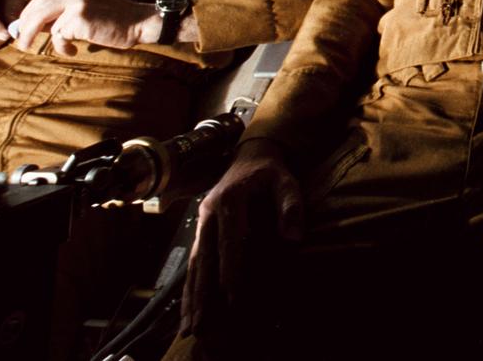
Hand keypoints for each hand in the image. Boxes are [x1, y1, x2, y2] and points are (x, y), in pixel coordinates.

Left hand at [12, 0, 159, 55]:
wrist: (141, 22)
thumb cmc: (117, 21)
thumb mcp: (90, 9)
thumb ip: (67, 12)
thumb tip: (39, 26)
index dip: (28, 14)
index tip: (23, 28)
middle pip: (37, 7)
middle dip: (25, 27)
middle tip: (22, 43)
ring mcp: (78, 4)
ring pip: (45, 22)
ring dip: (47, 40)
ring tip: (57, 50)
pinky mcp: (81, 19)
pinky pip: (59, 35)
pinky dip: (62, 46)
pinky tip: (73, 50)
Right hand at [180, 139, 303, 346]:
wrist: (250, 156)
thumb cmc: (271, 172)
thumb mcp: (286, 181)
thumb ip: (291, 205)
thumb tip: (294, 237)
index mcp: (230, 199)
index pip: (230, 240)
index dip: (231, 269)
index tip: (233, 296)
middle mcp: (209, 211)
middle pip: (204, 257)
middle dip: (203, 293)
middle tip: (203, 323)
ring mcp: (202, 221)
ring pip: (194, 263)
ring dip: (191, 296)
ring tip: (190, 326)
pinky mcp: (201, 230)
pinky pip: (193, 262)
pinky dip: (189, 287)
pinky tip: (188, 310)